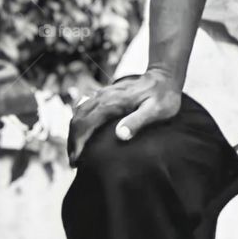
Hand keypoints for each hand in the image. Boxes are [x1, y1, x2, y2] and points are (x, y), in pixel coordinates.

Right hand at [67, 68, 181, 166]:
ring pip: (79, 112)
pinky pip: (85, 107)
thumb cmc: (163, 96)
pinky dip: (79, 122)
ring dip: (74, 132)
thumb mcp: (157, 110)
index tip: (77, 162)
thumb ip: (138, 121)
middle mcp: (105, 96)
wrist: (165, 75)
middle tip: (74, 163)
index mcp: (113, 102)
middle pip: (78, 118)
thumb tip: (119, 135)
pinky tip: (83, 135)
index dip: (78, 144)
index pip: (85, 123)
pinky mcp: (106, 94)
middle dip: (72, 141)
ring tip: (76, 152)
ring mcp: (104, 93)